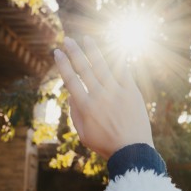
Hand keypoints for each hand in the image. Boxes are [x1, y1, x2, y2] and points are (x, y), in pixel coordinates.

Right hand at [54, 36, 153, 158]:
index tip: (57, 53)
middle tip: (67, 40)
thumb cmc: (106, 145)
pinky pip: (123, 71)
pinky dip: (117, 59)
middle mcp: (99, 96)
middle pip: (84, 68)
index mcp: (85, 107)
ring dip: (93, 51)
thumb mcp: (84, 134)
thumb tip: (71, 95)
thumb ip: (75, 114)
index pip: (71, 80)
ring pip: (102, 66)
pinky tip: (112, 49)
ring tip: (86, 39)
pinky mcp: (132, 92)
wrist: (133, 151)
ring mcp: (116, 92)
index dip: (63, 64)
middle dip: (74, 52)